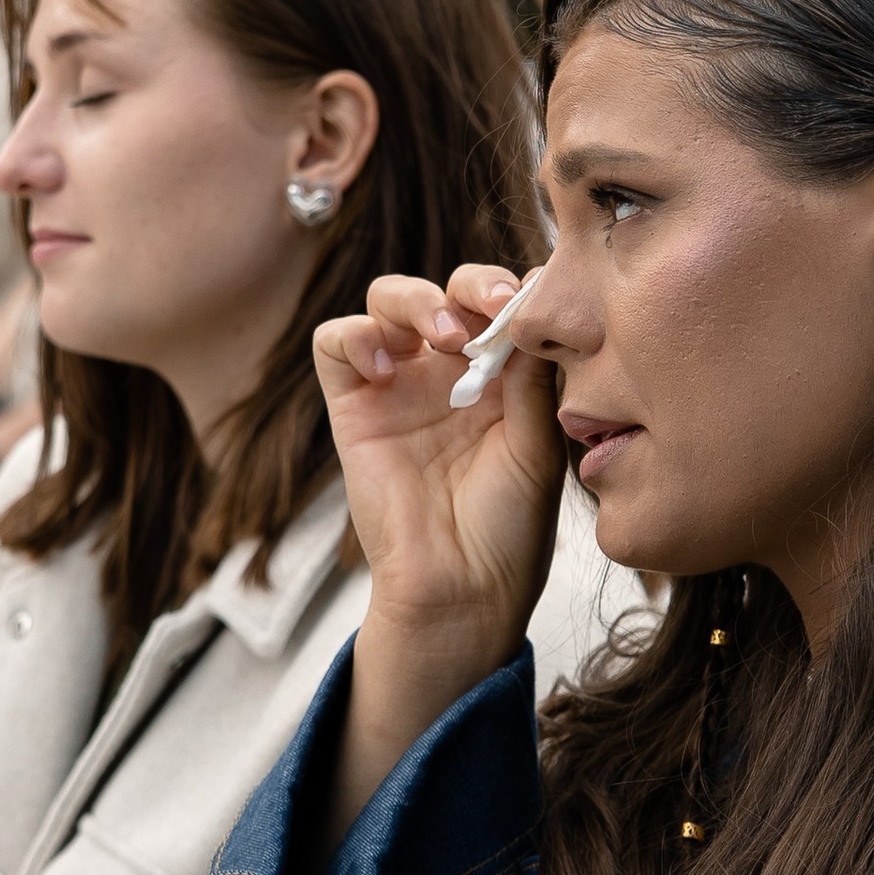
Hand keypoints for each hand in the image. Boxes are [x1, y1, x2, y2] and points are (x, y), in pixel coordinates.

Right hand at [316, 263, 566, 845]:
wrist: (461, 591)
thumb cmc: (508, 529)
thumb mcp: (536, 446)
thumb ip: (530, 379)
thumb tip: (534, 308)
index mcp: (502, 374)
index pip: (503, 303)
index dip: (514, 289)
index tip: (533, 300)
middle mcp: (450, 370)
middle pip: (449, 287)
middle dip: (471, 283)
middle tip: (490, 305)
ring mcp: (399, 383)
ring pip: (389, 298)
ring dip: (416, 299)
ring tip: (445, 335)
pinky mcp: (352, 404)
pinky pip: (337, 342)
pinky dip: (358, 336)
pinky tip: (391, 368)